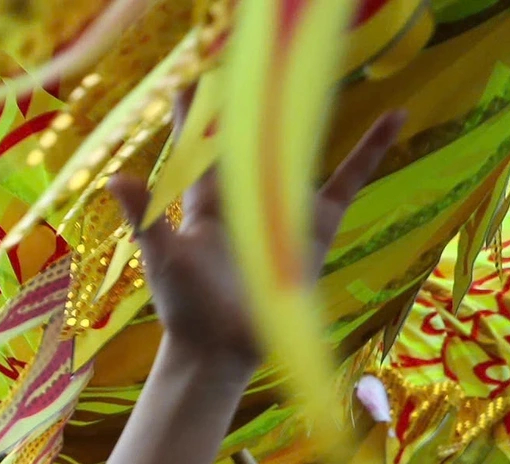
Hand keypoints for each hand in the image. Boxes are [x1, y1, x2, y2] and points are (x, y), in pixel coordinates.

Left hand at [109, 101, 401, 365]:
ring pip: (300, 155)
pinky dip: (370, 151)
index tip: (193, 83)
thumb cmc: (186, 307)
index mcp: (205, 204)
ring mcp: (282, 214)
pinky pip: (348, 182)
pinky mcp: (315, 230)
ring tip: (318, 77)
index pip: (201, 149)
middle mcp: (245, 203)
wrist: (221, 351)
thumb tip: (115, 177)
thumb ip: (145, 216)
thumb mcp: (163, 257)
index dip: (196, 117)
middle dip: (250, 107)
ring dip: (310, 119)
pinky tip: (395, 117)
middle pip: (251, 142)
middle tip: (253, 67)